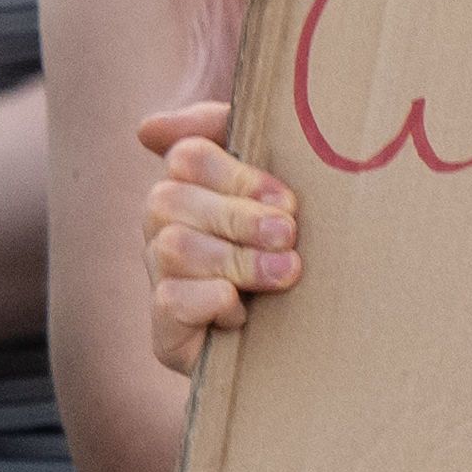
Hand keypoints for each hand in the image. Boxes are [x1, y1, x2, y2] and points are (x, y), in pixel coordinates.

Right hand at [137, 101, 293, 369]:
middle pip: (169, 200)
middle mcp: (165, 231)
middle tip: (290, 236)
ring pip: (171, 248)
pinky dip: (214, 299)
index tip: (285, 199)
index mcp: (193, 190)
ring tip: (286, 273)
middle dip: (239, 217)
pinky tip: (243, 309)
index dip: (236, 174)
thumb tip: (147, 129)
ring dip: (237, 258)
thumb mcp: (285, 194)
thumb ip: (236, 137)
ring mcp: (161, 281)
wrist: (323, 343)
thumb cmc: (306, 253)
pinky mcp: (165, 333)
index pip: (187, 155)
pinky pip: (170, 301)